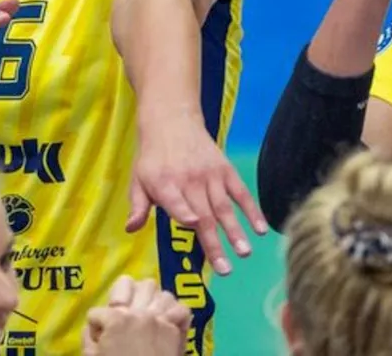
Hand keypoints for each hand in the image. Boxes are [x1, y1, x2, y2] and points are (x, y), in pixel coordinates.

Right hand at [83, 277, 189, 355]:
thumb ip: (88, 338)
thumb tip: (92, 327)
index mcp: (116, 318)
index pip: (98, 312)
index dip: (97, 327)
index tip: (101, 340)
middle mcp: (140, 312)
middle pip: (131, 285)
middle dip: (124, 299)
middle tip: (124, 317)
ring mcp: (161, 319)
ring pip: (159, 292)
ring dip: (151, 302)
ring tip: (148, 316)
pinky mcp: (176, 330)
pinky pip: (180, 308)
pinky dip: (174, 313)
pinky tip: (167, 320)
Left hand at [126, 112, 266, 275]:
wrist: (172, 120)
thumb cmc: (152, 157)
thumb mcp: (138, 179)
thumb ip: (137, 206)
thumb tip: (131, 229)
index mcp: (164, 184)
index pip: (175, 201)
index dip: (184, 212)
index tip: (194, 225)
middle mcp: (189, 181)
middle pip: (204, 215)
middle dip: (215, 243)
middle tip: (225, 270)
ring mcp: (210, 175)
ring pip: (224, 208)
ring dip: (235, 232)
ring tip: (244, 253)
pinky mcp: (225, 170)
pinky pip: (241, 192)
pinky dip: (252, 210)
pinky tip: (260, 229)